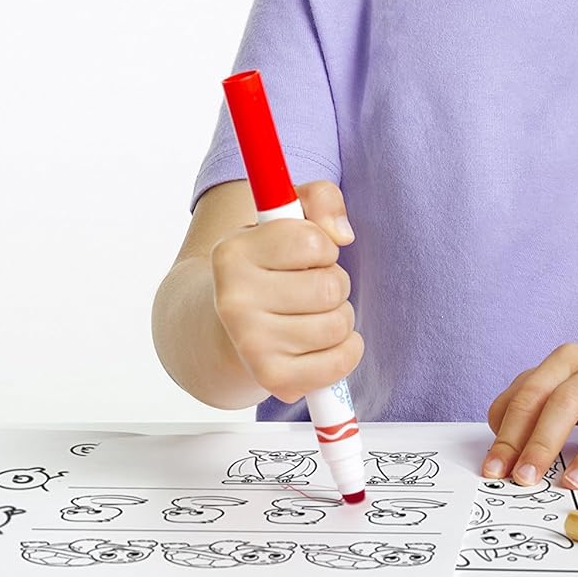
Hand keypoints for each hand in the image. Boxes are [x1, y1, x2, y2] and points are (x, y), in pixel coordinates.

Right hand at [209, 179, 362, 403]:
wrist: (230, 327)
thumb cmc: (270, 265)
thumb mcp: (290, 215)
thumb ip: (322, 199)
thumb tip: (342, 234)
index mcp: (233, 252)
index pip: (313, 241)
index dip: (323, 246)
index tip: (308, 253)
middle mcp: (233, 300)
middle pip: (330, 288)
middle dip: (335, 283)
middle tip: (311, 287)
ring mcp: (250, 344)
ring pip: (338, 324)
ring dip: (340, 316)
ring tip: (314, 312)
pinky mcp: (271, 377)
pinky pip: (338, 363)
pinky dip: (347, 351)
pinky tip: (327, 341)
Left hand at [482, 343, 577, 491]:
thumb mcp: (558, 383)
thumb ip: (524, 404)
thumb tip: (497, 448)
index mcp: (568, 360)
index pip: (531, 394)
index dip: (510, 433)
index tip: (494, 470)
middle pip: (566, 401)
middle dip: (541, 442)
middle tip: (523, 479)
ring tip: (572, 483)